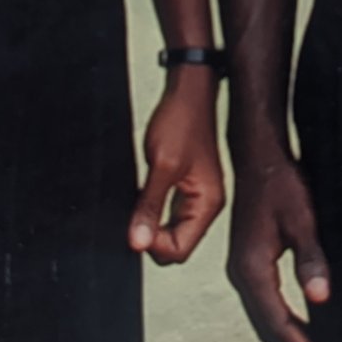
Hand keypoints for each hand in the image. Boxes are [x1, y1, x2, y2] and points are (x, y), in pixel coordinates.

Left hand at [130, 67, 225, 265]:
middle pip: (176, 246)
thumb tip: (138, 243)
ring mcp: (197, 197)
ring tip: (138, 204)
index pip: (179, 250)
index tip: (134, 226)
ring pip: (171, 232)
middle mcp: (206, 205)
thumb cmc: (182, 121)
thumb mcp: (161, 166)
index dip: (153, 244)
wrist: (188, 92)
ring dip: (151, 226)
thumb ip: (149, 207)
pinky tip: (142, 199)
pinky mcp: (186, 187)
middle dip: (152, 238)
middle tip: (133, 215)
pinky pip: (169, 214)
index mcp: (208, 205)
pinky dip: (153, 213)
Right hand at [225, 129, 330, 341]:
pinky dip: (281, 321)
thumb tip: (320, 298)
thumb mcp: (302, 220)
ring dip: (288, 340)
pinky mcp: (248, 261)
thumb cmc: (280, 183)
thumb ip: (311, 259)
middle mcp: (241, 274)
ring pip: (263, 317)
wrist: (257, 156)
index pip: (278, 323)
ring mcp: (241, 268)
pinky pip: (263, 303)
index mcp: (251, 268)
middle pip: (267, 328)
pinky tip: (299, 325)